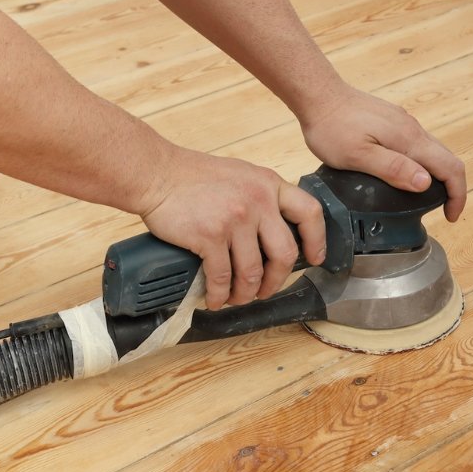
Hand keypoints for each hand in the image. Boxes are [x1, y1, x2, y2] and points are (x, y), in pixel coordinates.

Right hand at [137, 148, 326, 309]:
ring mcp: (236, 219)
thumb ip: (261, 197)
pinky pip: (222, 277)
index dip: (316, 240)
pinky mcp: (210, 236)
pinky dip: (219, 294)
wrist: (156, 173)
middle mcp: (258, 201)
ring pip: (253, 272)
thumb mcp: (240, 175)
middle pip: (285, 253)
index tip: (314, 258)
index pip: (309, 212)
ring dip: (246, 293)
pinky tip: (215, 298)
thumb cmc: (192, 176)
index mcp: (269, 185)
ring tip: (237, 297)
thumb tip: (273, 232)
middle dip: (276, 280)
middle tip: (265, 290)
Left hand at [300, 87, 466, 221]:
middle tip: (442, 211)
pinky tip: (405, 174)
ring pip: (432, 151)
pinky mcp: (392, 120)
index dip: (457, 194)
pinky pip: (417, 144)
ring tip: (423, 198)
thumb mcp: (358, 155)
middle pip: (446, 159)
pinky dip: (422, 163)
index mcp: (408, 139)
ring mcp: (403, 123)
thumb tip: (426, 183)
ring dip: (437, 175)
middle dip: (452, 187)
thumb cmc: (332, 127)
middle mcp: (412, 128)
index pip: (450, 167)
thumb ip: (393, 168)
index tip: (450, 216)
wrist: (319, 95)